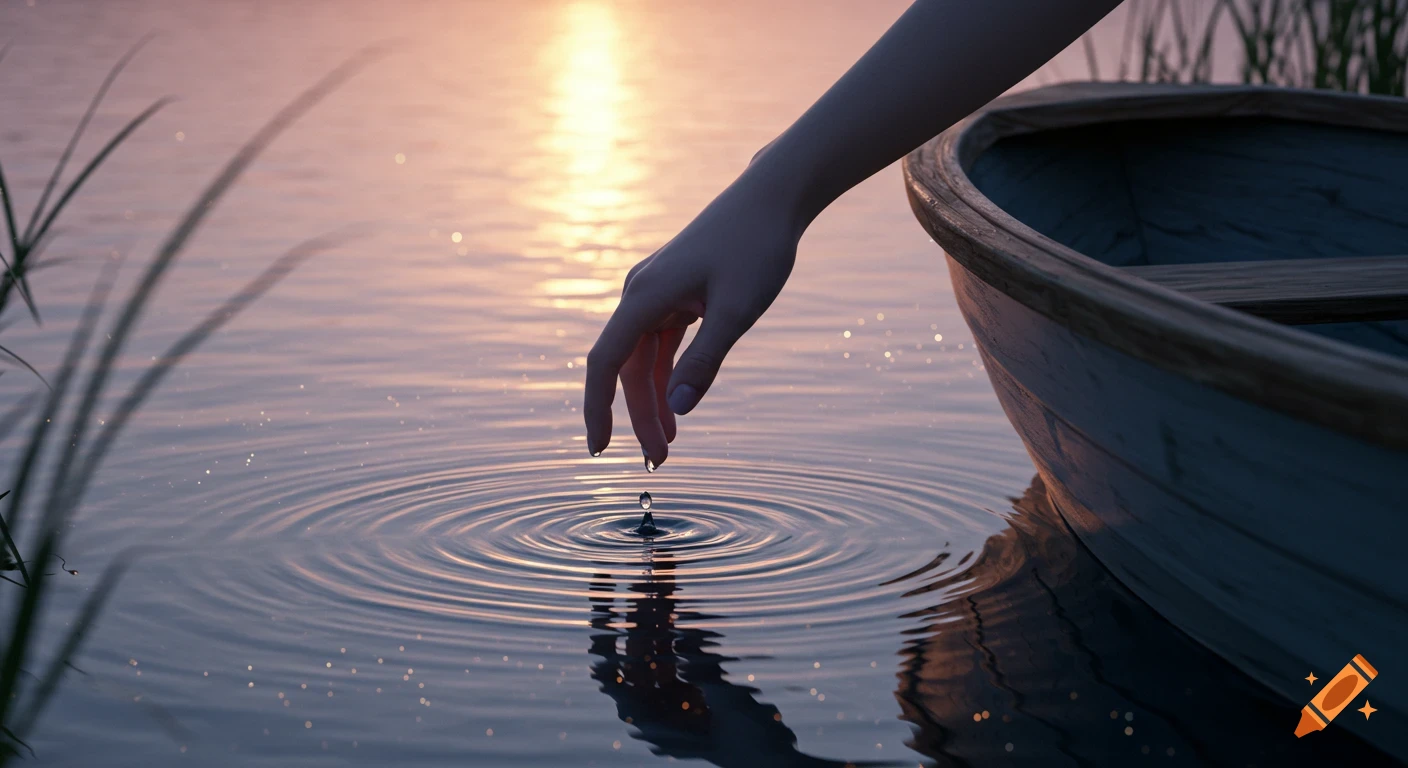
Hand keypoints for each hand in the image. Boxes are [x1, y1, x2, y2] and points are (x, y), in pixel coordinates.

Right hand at [584, 175, 801, 467]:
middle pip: (628, 367)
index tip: (599, 450)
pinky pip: (661, 342)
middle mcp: (640, 293)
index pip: (605, 363)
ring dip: (653, 399)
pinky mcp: (674, 291)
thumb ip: (705, 362)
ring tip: (667, 445)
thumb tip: (677, 409)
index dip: (597, 409)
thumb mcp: (737, 311)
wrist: (772, 197)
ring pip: (645, 358)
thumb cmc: (757, 248)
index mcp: (645, 296)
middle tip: (659, 462)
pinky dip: (667, 374)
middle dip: (640, 416)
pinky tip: (677, 404)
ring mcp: (656, 291)